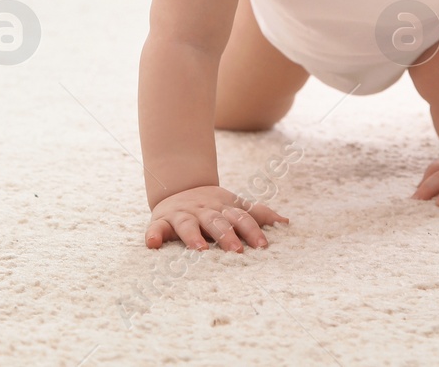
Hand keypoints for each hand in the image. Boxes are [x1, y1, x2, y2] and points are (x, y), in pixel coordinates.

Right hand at [145, 185, 288, 251]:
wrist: (178, 187)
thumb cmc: (212, 206)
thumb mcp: (233, 206)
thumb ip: (257, 214)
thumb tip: (286, 222)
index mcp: (223, 209)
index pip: (240, 217)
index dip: (252, 230)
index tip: (263, 245)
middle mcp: (204, 211)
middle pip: (216, 222)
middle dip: (227, 236)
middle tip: (236, 252)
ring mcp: (182, 215)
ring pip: (188, 224)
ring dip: (193, 236)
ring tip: (200, 250)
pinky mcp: (161, 221)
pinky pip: (156, 228)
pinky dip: (153, 235)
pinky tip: (152, 244)